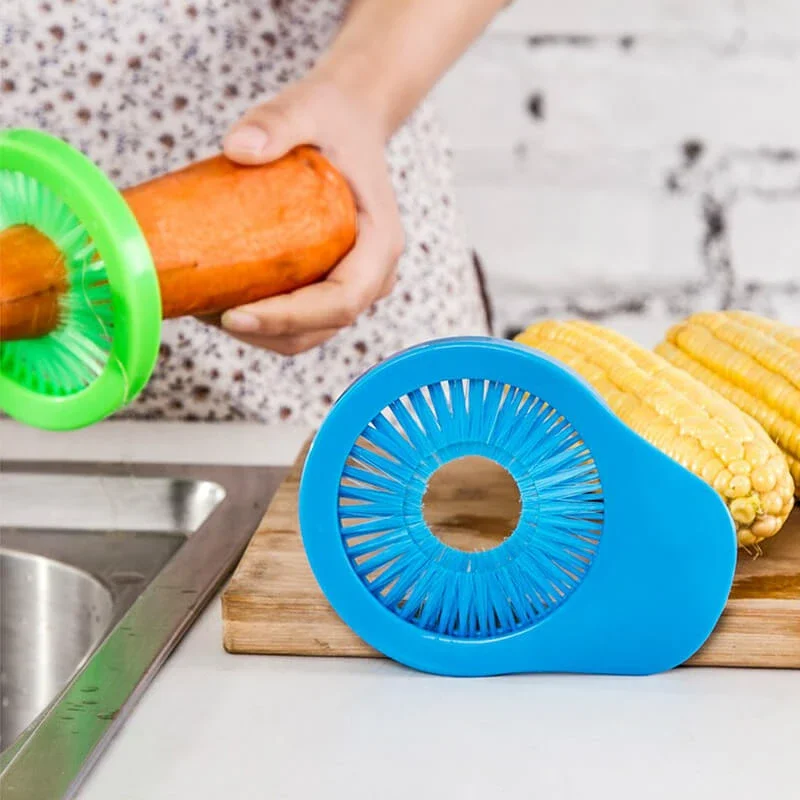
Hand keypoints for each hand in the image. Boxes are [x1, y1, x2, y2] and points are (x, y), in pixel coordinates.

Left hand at [217, 78, 404, 354]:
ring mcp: (351, 285)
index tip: (235, 314)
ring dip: (258, 334)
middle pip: (321, 327)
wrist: (349, 122)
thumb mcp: (308, 109)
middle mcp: (372, 274)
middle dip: (264, 332)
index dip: (291, 317)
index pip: (342, 299)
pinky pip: (299, 321)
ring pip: (308, 333)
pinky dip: (261, 321)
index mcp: (379, 243)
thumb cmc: (333, 119)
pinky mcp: (329, 286)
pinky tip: (219, 301)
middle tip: (207, 313)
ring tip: (206, 308)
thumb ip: (277, 122)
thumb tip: (236, 147)